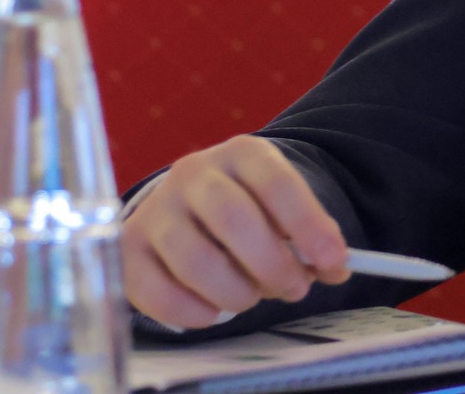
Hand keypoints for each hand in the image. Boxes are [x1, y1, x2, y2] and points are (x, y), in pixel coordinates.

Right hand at [123, 136, 350, 329]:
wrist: (190, 205)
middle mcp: (193, 173)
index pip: (277, 183)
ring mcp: (156, 210)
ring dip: (234, 292)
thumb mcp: (282, 209)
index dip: (308, 224)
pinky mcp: (129, 250)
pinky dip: (193, 311)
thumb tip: (335, 266)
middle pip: (233, 218)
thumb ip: (309, 237)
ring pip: (195, 259)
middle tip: (295, 288)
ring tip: (251, 298)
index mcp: (241, 154)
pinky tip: (214, 311)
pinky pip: (156, 291)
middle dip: (272, 264)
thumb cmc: (248, 210)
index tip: (335, 260)